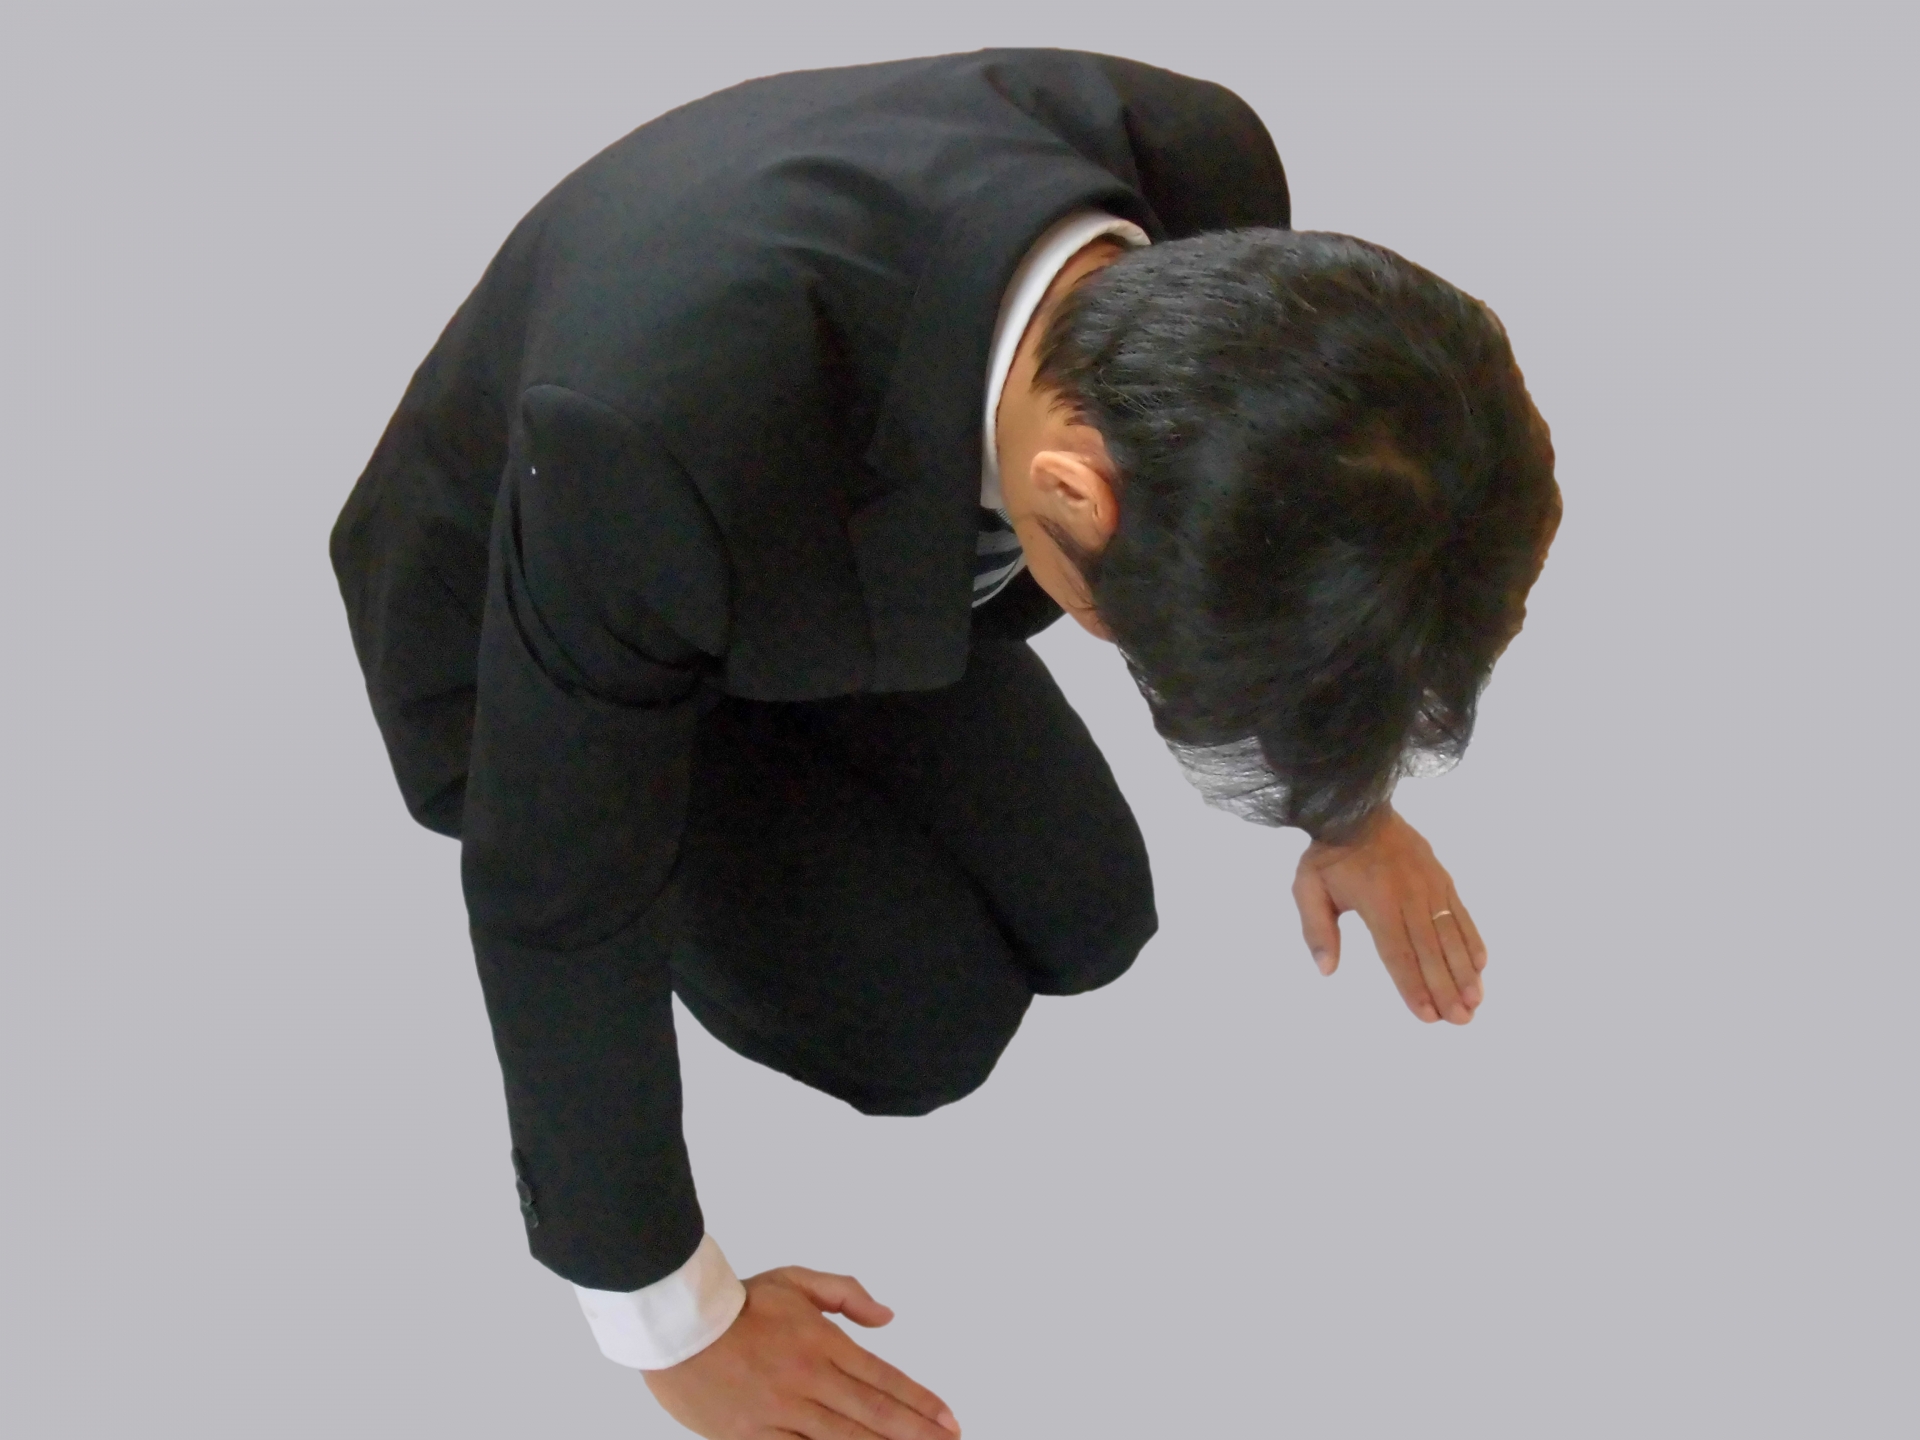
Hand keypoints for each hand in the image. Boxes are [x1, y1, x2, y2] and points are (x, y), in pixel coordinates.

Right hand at [643, 1265, 961, 1439]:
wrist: (676, 1325)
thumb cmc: (737, 1302)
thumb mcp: (795, 1280)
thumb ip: (846, 1294)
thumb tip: (887, 1316)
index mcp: (821, 1342)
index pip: (883, 1378)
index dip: (920, 1401)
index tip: (949, 1418)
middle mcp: (807, 1380)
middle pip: (873, 1415)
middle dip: (916, 1433)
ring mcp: (780, 1412)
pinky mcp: (752, 1436)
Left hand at [1291, 805, 1487, 1024]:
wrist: (1358, 807)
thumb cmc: (1329, 855)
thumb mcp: (1307, 887)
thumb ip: (1316, 929)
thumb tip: (1326, 970)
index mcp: (1376, 901)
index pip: (1397, 953)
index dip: (1412, 986)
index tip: (1426, 1016)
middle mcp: (1409, 894)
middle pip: (1430, 950)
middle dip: (1447, 989)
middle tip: (1461, 1021)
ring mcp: (1430, 885)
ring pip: (1452, 934)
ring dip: (1465, 971)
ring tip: (1476, 1002)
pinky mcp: (1442, 878)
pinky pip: (1461, 913)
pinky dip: (1473, 940)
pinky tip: (1481, 966)